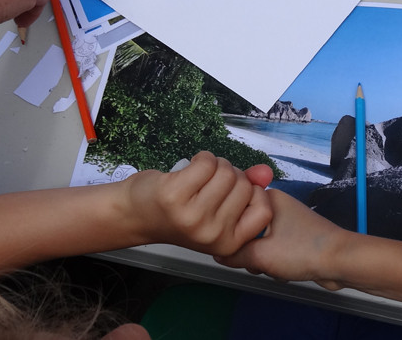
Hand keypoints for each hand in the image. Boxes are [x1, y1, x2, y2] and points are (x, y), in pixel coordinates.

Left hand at [120, 152, 271, 256]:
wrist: (135, 214)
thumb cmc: (180, 213)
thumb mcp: (218, 210)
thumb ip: (246, 192)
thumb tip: (266, 172)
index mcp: (228, 243)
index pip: (264, 211)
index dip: (254, 194)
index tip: (235, 193)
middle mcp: (213, 234)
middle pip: (245, 185)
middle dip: (231, 176)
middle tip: (210, 186)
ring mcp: (194, 216)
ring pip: (226, 171)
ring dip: (215, 165)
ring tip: (199, 177)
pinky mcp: (176, 195)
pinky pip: (207, 162)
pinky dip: (202, 158)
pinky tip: (190, 168)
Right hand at [216, 189, 351, 289]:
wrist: (340, 262)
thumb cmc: (303, 251)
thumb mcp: (260, 255)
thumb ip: (233, 254)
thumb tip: (217, 253)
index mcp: (269, 199)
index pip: (235, 210)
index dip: (230, 230)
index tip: (229, 245)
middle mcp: (278, 206)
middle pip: (247, 230)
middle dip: (250, 251)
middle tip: (257, 261)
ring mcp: (288, 223)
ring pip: (260, 244)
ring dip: (264, 260)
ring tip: (275, 267)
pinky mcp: (296, 239)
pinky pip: (274, 251)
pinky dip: (276, 263)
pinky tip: (285, 271)